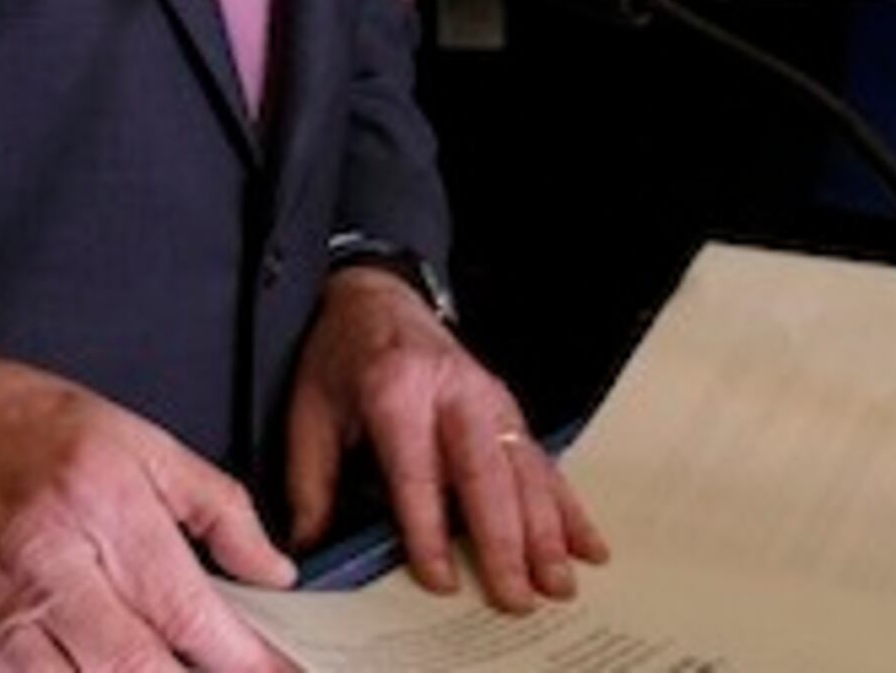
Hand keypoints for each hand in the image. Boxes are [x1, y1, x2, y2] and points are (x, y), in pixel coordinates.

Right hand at [0, 347, 295, 672]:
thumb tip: (272, 569)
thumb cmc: (34, 431)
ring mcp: (6, 617)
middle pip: (140, 668)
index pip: (188, 613)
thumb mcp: (146, 444)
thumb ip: (220, 509)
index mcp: (105, 510)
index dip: (244, 660)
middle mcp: (53, 568)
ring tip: (169, 672)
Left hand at [283, 270, 604, 611]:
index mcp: (396, 389)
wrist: (375, 297)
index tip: (441, 580)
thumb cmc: (341, 358)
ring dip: (545, 532)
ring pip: (525, 471)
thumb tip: (308, 548)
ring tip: (558, 585)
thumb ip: (309, 482)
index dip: (429, 529)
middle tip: (516, 598)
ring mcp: (489, 398)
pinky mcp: (509, 409)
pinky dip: (567, 507)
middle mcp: (452, 391)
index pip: (416, 471)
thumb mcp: (308, 410)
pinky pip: (543, 462)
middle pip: (485, 474)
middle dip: (504, 542)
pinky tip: (587, 544)